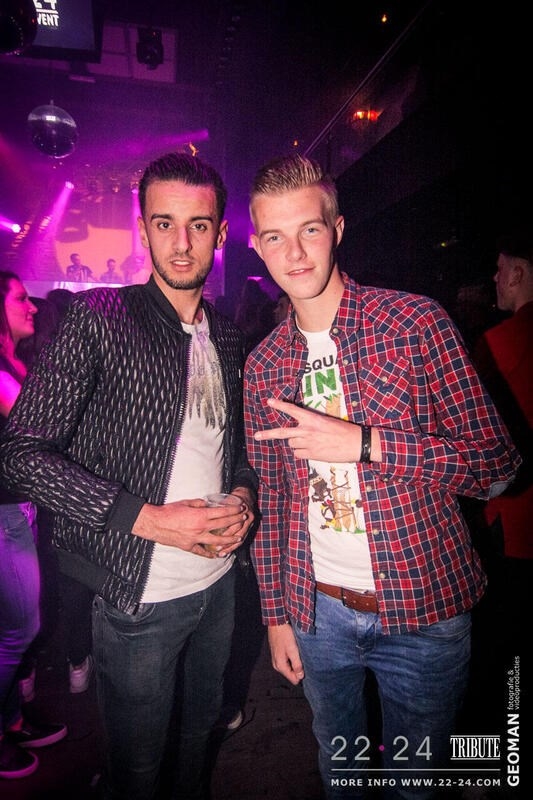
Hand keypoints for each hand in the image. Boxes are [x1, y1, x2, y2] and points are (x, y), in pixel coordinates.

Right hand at [132, 497, 250, 557]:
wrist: (155, 523)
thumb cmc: (169, 511)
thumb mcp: (186, 503)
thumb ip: (200, 504)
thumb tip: (208, 505)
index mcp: (200, 515)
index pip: (222, 513)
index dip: (233, 510)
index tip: (241, 508)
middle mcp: (200, 528)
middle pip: (223, 525)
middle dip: (235, 521)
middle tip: (244, 518)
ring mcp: (195, 539)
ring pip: (217, 542)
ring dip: (229, 540)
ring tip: (238, 538)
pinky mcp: (189, 546)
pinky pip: (202, 551)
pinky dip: (210, 554)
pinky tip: (218, 555)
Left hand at [254, 397, 358, 461]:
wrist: (356, 443)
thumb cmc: (344, 431)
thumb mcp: (327, 421)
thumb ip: (311, 425)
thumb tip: (301, 431)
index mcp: (312, 419)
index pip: (292, 410)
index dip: (280, 405)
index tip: (269, 401)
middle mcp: (307, 430)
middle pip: (282, 433)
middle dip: (267, 434)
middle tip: (256, 435)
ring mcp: (308, 444)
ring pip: (292, 444)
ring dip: (297, 444)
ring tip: (310, 442)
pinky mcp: (312, 455)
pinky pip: (299, 454)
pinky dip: (303, 453)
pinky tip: (313, 450)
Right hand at [268, 623, 304, 684]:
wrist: (276, 623)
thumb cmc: (285, 635)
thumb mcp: (293, 650)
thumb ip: (297, 664)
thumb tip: (300, 677)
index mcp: (280, 666)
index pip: (293, 680)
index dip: (301, 674)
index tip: (306, 666)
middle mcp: (276, 665)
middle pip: (291, 674)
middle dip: (298, 669)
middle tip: (303, 658)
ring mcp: (276, 659)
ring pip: (289, 668)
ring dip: (295, 663)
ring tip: (300, 654)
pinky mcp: (277, 653)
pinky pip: (286, 662)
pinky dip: (291, 658)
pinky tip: (295, 651)